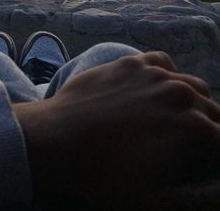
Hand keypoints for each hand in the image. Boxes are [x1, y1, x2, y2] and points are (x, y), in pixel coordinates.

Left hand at [13, 51, 219, 209]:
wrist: (54, 141)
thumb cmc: (105, 178)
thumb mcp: (160, 201)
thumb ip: (206, 199)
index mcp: (193, 127)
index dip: (216, 156)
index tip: (207, 165)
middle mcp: (179, 92)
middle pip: (214, 113)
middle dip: (211, 132)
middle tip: (195, 153)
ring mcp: (153, 73)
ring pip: (192, 86)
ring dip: (195, 105)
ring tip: (181, 126)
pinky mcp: (130, 62)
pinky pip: (162, 63)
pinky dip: (169, 76)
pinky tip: (159, 92)